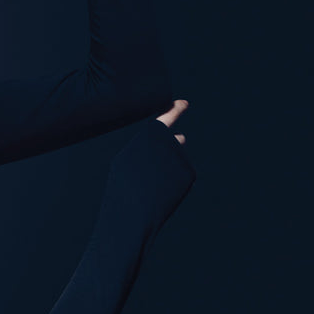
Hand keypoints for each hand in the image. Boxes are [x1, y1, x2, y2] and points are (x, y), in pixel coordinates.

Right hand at [105, 101, 195, 231]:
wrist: (136, 210)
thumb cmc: (124, 185)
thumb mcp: (129, 159)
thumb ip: (151, 147)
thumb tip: (179, 140)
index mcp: (151, 134)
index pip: (168, 117)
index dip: (175, 110)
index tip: (183, 104)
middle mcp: (169, 141)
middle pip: (175, 141)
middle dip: (170, 149)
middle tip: (157, 168)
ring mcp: (181, 157)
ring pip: (177, 159)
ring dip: (168, 168)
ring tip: (153, 183)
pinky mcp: (189, 173)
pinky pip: (181, 174)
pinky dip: (174, 182)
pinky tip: (162, 191)